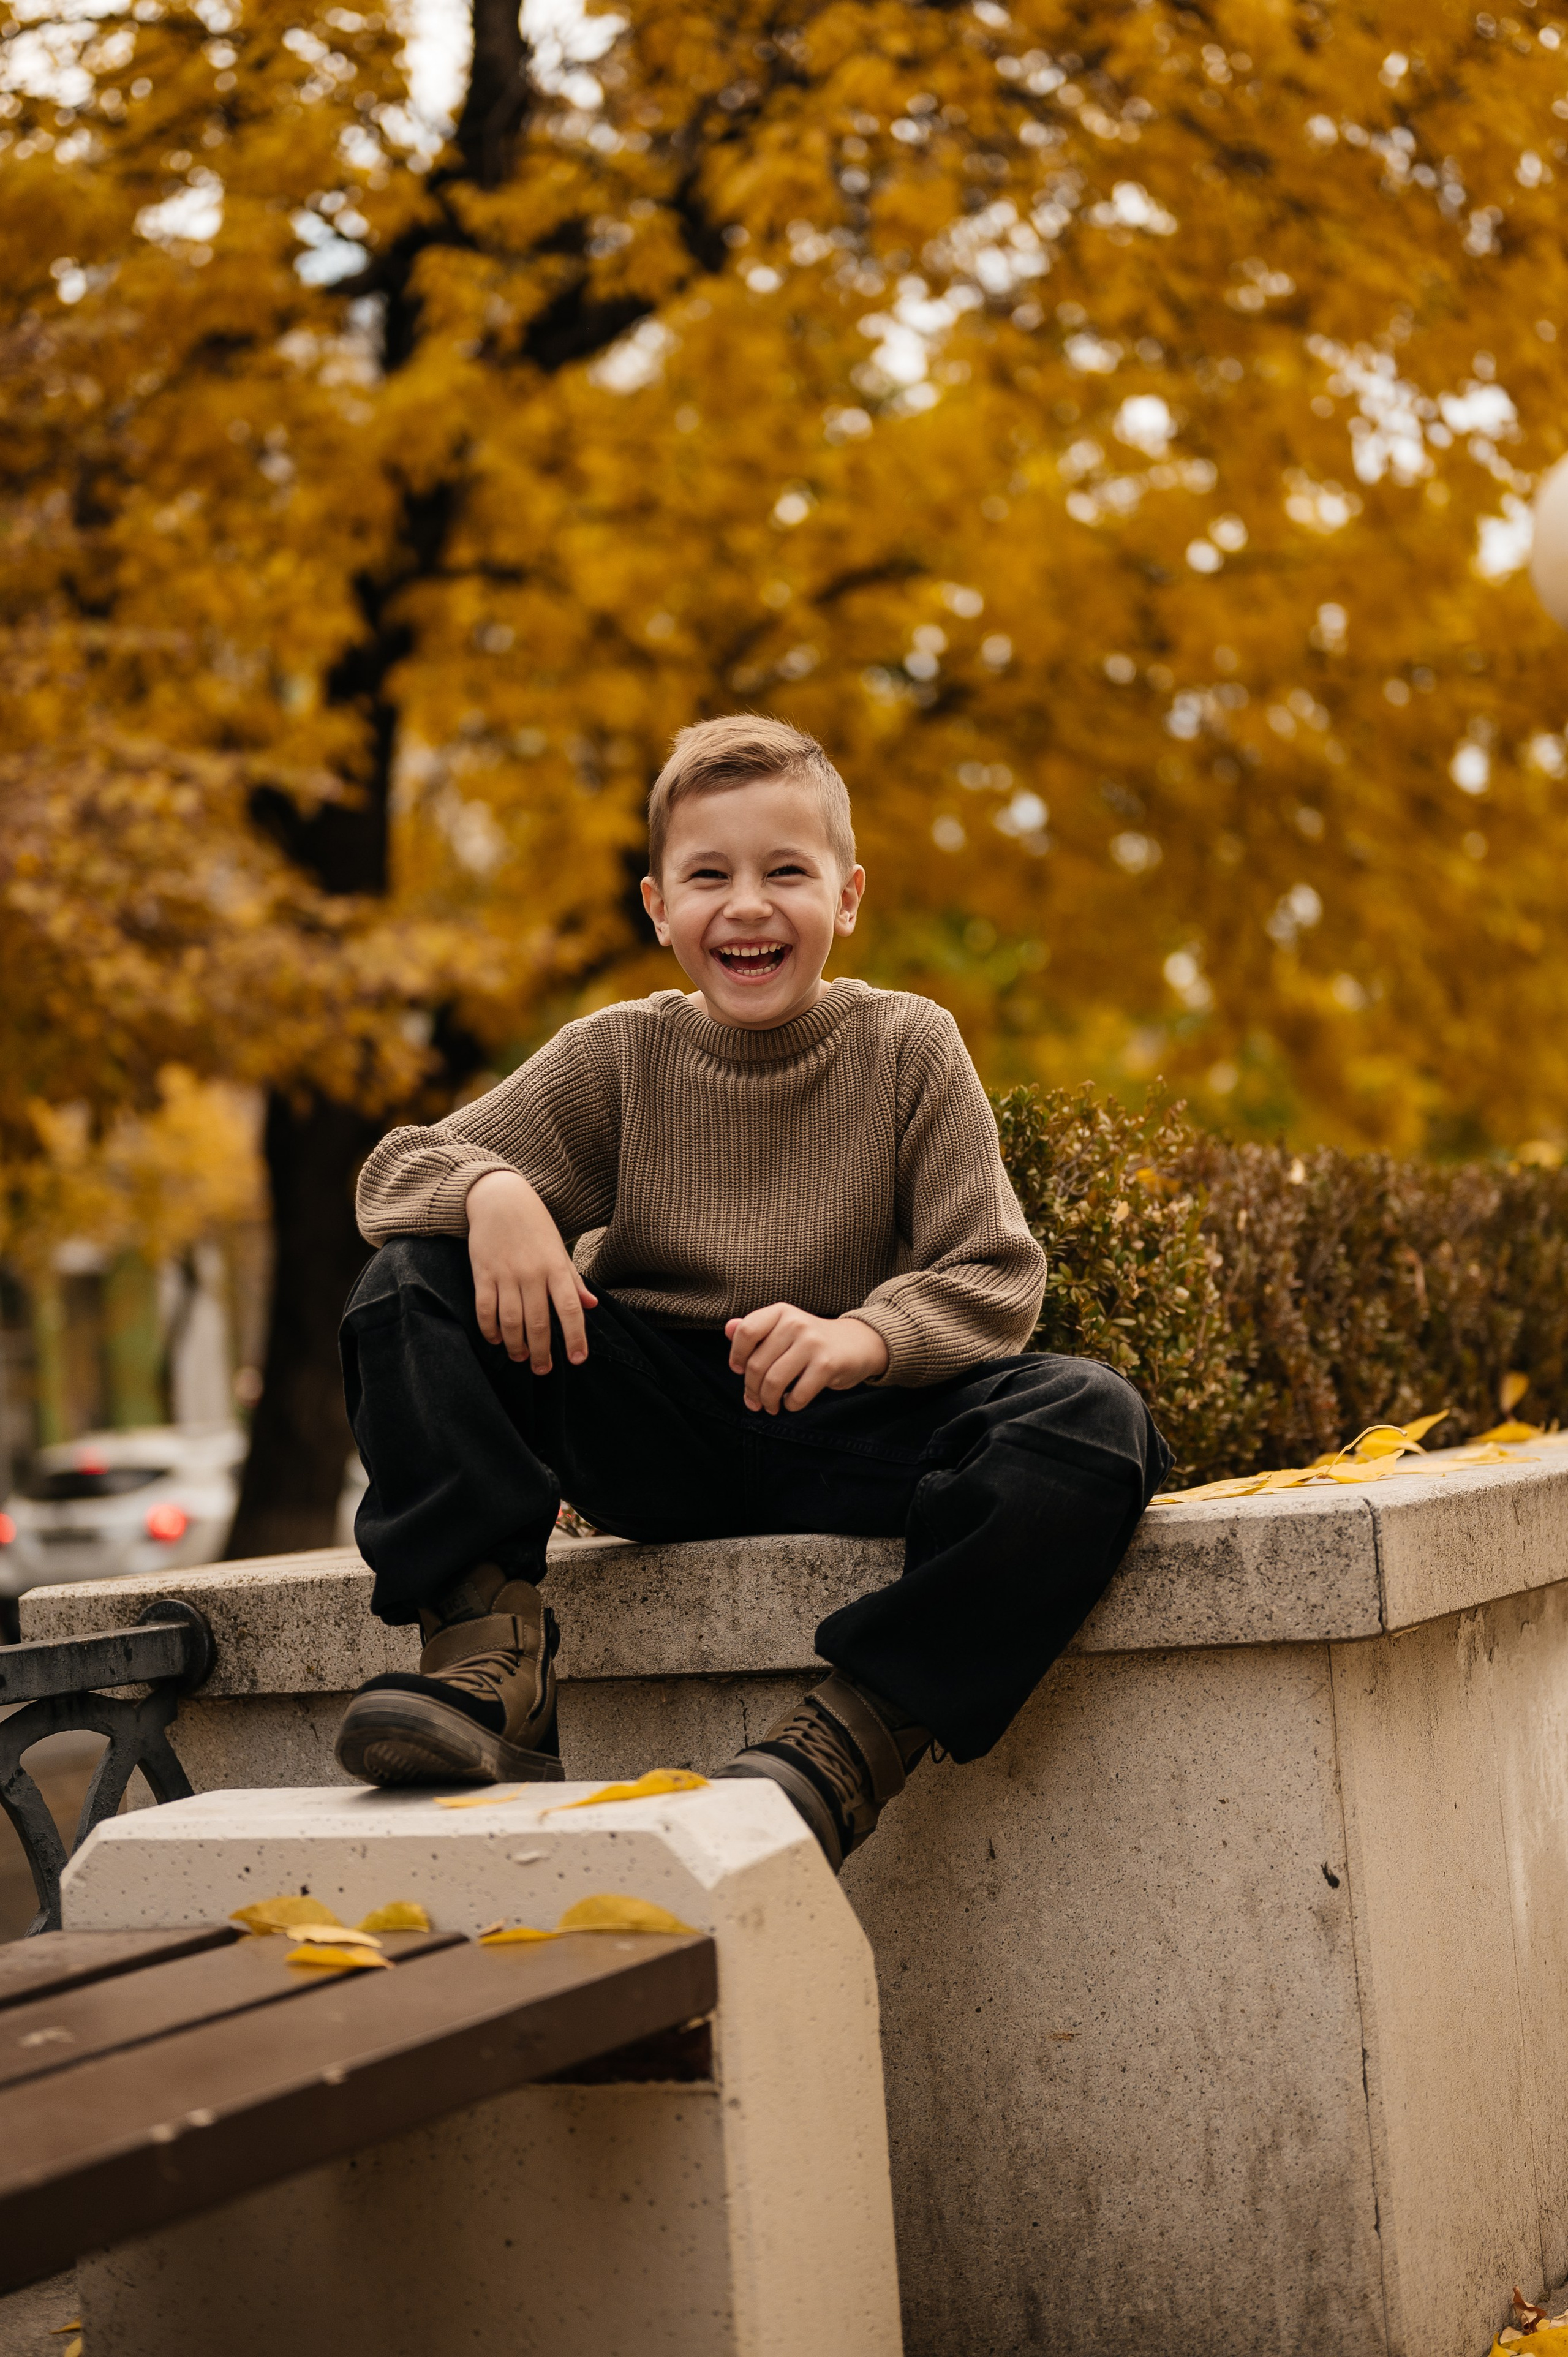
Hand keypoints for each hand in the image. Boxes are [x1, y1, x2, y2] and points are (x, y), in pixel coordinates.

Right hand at [466, 1170, 596, 1373]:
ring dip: (516, 1346)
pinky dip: (490, 1330)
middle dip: (542, 1353)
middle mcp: (532, 1273)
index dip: (575, 1337)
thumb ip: (573, 1280)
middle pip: (538, 1323)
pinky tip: (496, 1340)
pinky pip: (485, 1309)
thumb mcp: (559, 1249)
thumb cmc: (535, 1226)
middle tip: (543, 1371)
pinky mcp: (483, 1273)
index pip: (570, 1309)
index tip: (578, 1360)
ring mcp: (506, 1274)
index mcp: (556, 1268)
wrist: (500, 1198)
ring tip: (521, 1358)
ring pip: (511, 1322)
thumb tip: (591, 1306)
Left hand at [724, 1303, 889, 1413]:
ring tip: (771, 1406)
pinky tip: (791, 1402)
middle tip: (754, 1402)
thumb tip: (727, 1329)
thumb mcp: (784, 1328)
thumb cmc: (812, 1341)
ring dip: (768, 1401)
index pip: (746, 1332)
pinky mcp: (827, 1364)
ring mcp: (812, 1343)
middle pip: (756, 1364)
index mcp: (781, 1312)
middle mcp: (795, 1323)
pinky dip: (790, 1405)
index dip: (736, 1355)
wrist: (858, 1344)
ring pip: (774, 1382)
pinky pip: (797, 1394)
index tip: (738, 1370)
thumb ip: (756, 1330)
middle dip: (751, 1390)